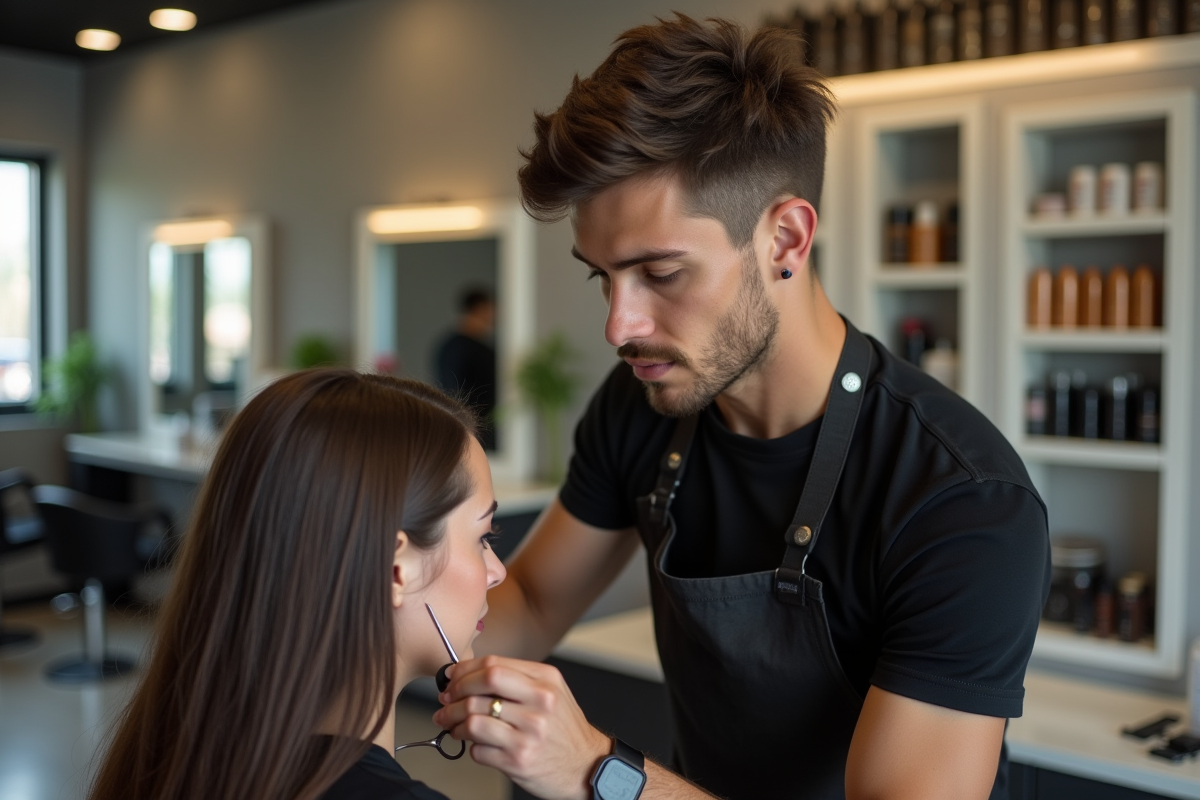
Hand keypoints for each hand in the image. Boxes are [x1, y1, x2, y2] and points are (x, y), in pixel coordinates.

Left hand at [432, 655, 610, 799]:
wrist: (585, 765)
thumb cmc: (564, 729)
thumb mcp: (551, 692)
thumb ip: (517, 678)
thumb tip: (469, 674)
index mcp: (545, 681)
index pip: (493, 665)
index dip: (464, 670)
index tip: (452, 676)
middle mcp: (539, 704)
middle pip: (481, 687)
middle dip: (454, 692)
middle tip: (446, 699)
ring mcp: (528, 734)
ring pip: (472, 720)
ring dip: (453, 721)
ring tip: (451, 723)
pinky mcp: (518, 760)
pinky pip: (478, 749)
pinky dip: (469, 746)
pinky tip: (473, 743)